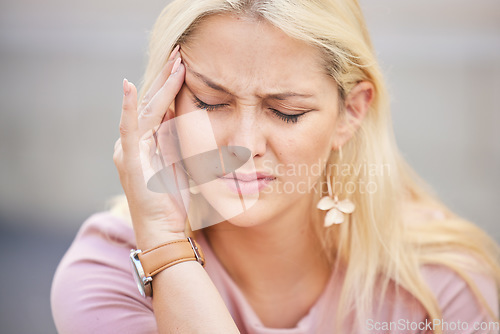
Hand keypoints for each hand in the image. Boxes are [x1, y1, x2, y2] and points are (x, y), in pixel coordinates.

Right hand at [113, 46, 187, 248]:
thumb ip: (176, 143)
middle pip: (153, 104)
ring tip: (174, 62)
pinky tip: (131, 86)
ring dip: (160, 86)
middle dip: (167, 78)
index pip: (160, 108)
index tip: (185, 66)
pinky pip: (130, 129)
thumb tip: (184, 119)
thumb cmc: (171, 201)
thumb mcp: (179, 166)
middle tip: (181, 53)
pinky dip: (130, 107)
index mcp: (148, 144)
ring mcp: (130, 150)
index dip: (171, 86)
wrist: (162, 230)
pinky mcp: (130, 159)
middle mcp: (135, 143)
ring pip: (147, 111)